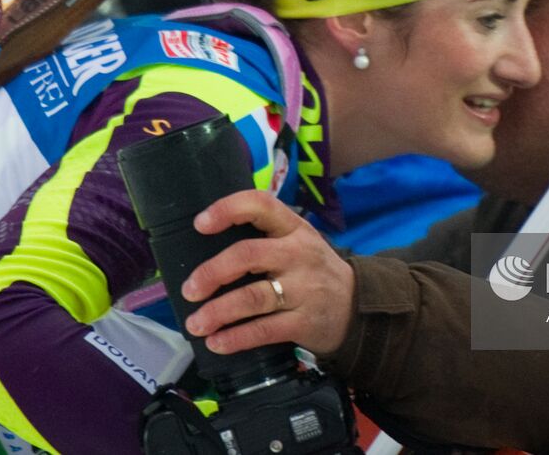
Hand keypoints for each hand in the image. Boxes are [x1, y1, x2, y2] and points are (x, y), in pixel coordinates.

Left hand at [181, 190, 354, 356]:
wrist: (358, 307)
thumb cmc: (313, 270)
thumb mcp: (299, 242)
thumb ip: (264, 238)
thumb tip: (204, 246)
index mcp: (293, 228)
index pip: (261, 205)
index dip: (228, 209)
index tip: (200, 224)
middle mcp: (298, 254)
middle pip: (248, 255)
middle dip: (212, 272)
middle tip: (189, 290)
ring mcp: (303, 289)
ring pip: (252, 297)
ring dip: (217, 312)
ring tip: (195, 324)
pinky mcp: (304, 322)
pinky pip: (264, 330)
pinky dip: (236, 338)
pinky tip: (217, 343)